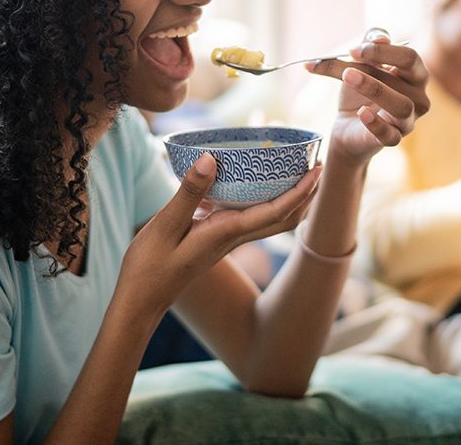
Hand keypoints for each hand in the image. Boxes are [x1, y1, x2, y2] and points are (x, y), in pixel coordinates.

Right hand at [117, 153, 321, 317]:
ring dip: (289, 196)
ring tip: (296, 168)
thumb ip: (189, 192)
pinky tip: (252, 181)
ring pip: (270, 218)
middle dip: (305, 193)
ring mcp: (227, 240)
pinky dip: (262, 198)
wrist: (141, 300)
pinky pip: (250, 216)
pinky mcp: (217, 239)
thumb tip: (213, 159)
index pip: (276, 211)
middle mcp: (234, 238)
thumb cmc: (150, 267)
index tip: (318, 169)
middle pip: (284, 217)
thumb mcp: (165, 225)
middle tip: (317, 162)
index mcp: (227, 233)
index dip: (300, 191)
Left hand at [304, 32, 429, 165]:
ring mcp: (408, 120)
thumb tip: (380, 38)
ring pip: (402, 106)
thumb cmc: (359, 90)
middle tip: (348, 63)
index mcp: (414, 74)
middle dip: (378, 64)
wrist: (347, 126)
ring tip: (348, 77)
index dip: (383, 51)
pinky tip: (361, 113)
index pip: (409, 57)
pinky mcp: (393, 139)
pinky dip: (375, 124)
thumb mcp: (360, 63)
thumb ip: (369, 45)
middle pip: (409, 76)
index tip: (353, 50)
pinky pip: (390, 135)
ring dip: (374, 88)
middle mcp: (418, 96)